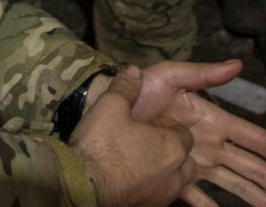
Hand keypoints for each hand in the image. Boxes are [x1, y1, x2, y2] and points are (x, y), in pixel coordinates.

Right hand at [70, 77, 193, 206]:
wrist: (81, 185)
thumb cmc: (101, 144)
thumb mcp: (111, 105)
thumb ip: (126, 86)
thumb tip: (134, 70)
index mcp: (173, 146)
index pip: (183, 135)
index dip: (167, 128)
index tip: (148, 126)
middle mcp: (175, 174)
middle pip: (184, 161)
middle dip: (170, 152)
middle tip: (145, 144)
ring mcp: (163, 195)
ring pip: (174, 181)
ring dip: (162, 172)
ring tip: (138, 163)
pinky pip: (157, 195)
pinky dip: (149, 187)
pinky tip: (130, 179)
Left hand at [123, 60, 265, 206]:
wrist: (102, 110)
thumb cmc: (137, 90)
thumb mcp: (167, 76)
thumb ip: (202, 73)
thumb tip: (237, 64)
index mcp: (214, 121)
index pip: (256, 141)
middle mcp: (211, 146)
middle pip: (255, 171)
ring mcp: (195, 166)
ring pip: (236, 189)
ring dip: (262, 204)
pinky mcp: (176, 181)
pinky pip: (200, 201)